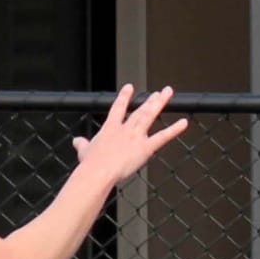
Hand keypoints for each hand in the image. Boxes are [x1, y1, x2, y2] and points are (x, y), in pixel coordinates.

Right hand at [72, 85, 188, 185]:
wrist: (98, 171)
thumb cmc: (90, 164)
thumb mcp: (83, 152)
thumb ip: (82, 144)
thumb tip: (76, 141)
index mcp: (110, 128)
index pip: (118, 108)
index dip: (124, 97)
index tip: (129, 88)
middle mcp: (125, 129)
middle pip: (139, 110)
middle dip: (150, 100)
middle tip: (158, 92)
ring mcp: (136, 136)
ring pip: (150, 116)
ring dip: (160, 104)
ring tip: (168, 93)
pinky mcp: (145, 148)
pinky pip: (163, 137)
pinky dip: (174, 130)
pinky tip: (184, 122)